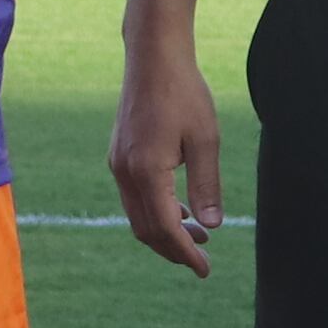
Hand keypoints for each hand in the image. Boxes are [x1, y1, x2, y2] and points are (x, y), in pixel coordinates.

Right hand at [108, 42, 226, 277]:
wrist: (152, 57)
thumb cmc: (184, 93)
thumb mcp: (206, 140)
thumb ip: (206, 185)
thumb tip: (211, 226)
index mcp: (146, 171)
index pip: (164, 227)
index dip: (185, 253)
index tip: (204, 270)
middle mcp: (124, 172)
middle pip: (145, 229)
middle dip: (173, 249)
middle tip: (202, 259)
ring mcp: (117, 163)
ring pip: (136, 214)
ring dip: (164, 231)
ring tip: (197, 235)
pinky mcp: (118, 155)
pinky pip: (133, 197)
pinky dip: (154, 212)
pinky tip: (179, 209)